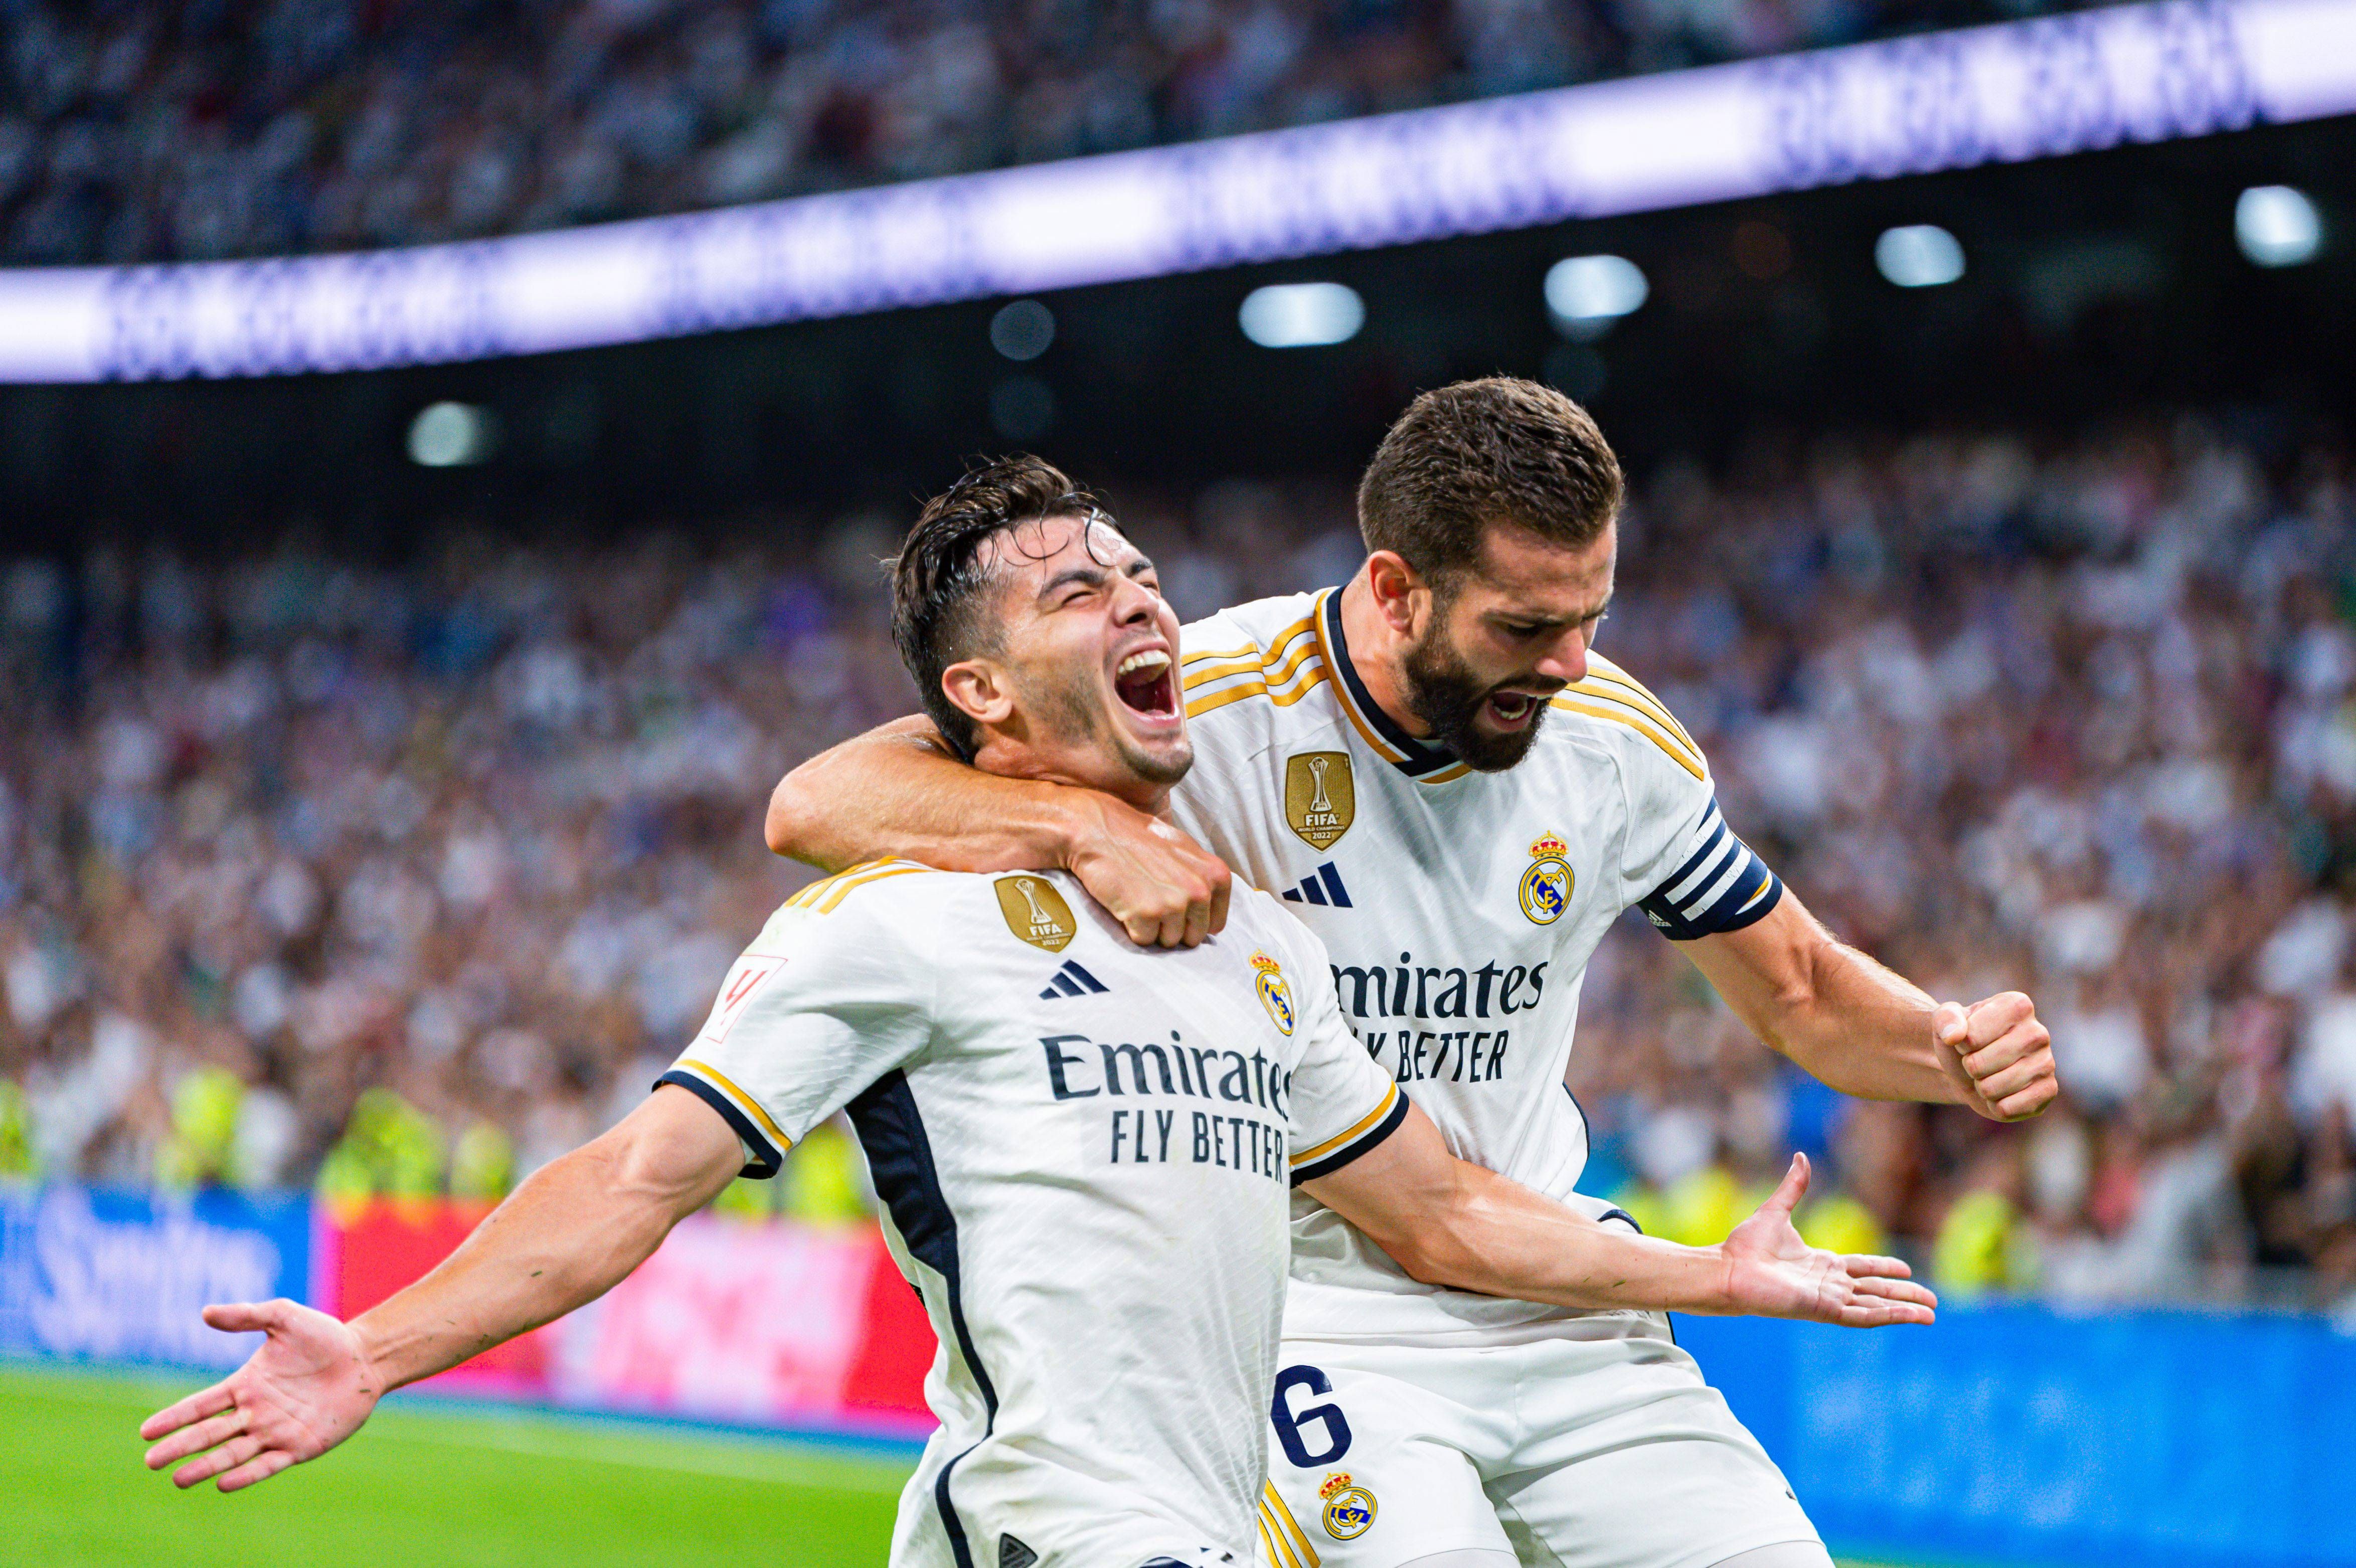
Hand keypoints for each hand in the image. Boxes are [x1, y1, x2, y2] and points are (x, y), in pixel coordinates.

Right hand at [140, 1300, 381, 1492]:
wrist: (365, 1357)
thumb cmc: (325, 1336)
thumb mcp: (283, 1318)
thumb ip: (247, 1316)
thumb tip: (205, 1312)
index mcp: (245, 1385)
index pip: (201, 1405)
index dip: (174, 1418)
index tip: (146, 1431)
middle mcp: (255, 1413)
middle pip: (209, 1434)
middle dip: (180, 1447)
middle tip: (151, 1461)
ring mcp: (276, 1431)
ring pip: (232, 1453)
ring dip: (205, 1466)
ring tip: (178, 1479)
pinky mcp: (300, 1446)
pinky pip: (267, 1464)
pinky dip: (246, 1475)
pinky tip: (224, 1482)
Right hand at [1064, 794, 1231, 946]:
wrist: (1099, 830)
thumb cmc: (1139, 838)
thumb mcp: (1185, 849)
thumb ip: (1203, 878)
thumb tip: (1212, 908)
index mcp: (1216, 875)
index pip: (1215, 923)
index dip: (1192, 920)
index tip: (1175, 905)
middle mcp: (1200, 891)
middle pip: (1194, 937)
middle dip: (1173, 927)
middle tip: (1152, 902)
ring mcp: (1175, 904)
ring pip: (1170, 942)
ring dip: (1152, 928)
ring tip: (1138, 900)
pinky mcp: (1147, 914)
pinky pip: (1145, 941)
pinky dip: (1133, 929)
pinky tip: (1126, 904)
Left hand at [1719, 1154, 1936, 1326]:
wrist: (1727, 1268)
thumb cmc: (1745, 1246)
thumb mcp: (1777, 1211)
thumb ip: (1793, 1187)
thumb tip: (1801, 1157)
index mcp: (1820, 1264)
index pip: (1861, 1268)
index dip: (1883, 1269)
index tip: (1906, 1268)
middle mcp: (1827, 1284)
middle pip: (1875, 1291)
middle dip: (1904, 1294)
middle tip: (1932, 1300)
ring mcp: (1827, 1299)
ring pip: (1874, 1307)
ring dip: (1904, 1310)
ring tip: (1932, 1315)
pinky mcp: (1824, 1310)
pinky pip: (1863, 1317)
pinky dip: (1888, 1316)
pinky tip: (1911, 1316)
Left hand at [1931, 991, 2056, 1122]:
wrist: (1973, 1067)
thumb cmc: (1962, 1038)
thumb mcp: (1945, 1020)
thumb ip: (1945, 1018)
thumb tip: (1954, 1036)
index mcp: (2017, 1006)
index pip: (1972, 1036)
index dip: (1961, 1043)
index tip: (1969, 1039)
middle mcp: (2038, 1032)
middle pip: (1980, 1064)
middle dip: (1969, 1067)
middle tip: (1977, 1061)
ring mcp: (2047, 1062)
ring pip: (1993, 1088)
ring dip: (1981, 1087)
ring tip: (1989, 1076)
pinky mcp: (2048, 1091)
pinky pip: (2009, 1108)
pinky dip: (1996, 1106)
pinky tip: (2003, 1093)